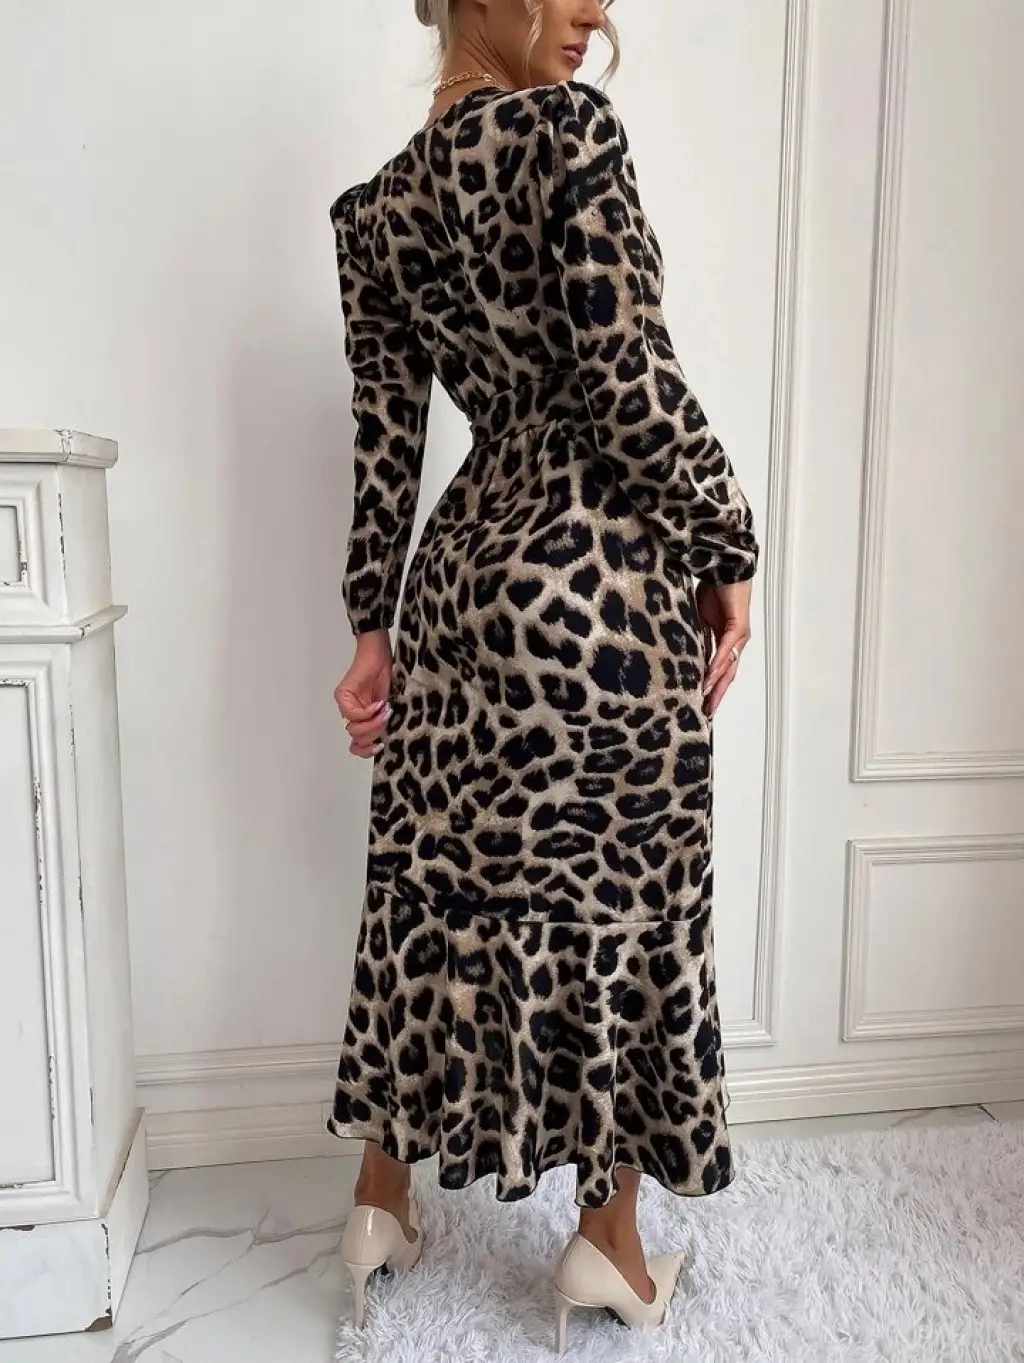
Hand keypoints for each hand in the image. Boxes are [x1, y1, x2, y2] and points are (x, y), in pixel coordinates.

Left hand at [334, 630, 392, 757]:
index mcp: (361, 720)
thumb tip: (382, 742)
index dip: (367, 751)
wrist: (379, 655)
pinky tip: (378, 703)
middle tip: (387, 718)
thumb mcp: (387, 707)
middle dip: (375, 733)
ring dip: (373, 723)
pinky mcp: (342, 696)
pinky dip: (368, 712)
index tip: (381, 746)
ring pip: (354, 729)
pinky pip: (353, 714)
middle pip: (357, 739)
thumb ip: (381, 723)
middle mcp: (350, 715)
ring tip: (385, 710)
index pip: (357, 746)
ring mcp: (345, 706)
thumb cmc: (385, 677)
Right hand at [697, 578, 752, 718]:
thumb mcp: (701, 619)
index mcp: (727, 641)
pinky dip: (717, 665)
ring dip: (717, 685)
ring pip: (728, 667)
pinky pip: (725, 650)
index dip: (713, 687)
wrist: (725, 570)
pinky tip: (709, 677)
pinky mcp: (738, 628)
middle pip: (727, 675)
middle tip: (707, 713)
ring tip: (706, 701)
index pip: (721, 669)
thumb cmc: (714, 590)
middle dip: (717, 695)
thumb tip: (688, 655)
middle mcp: (736, 642)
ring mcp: (739, 636)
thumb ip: (699, 638)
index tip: (704, 704)